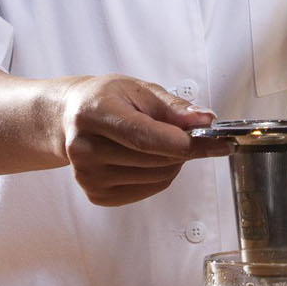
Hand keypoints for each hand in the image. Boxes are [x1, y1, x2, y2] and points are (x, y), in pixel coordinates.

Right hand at [51, 75, 229, 206]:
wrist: (71, 119)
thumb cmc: (106, 100)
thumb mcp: (139, 90)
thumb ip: (174, 107)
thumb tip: (204, 120)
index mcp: (94, 113)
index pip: (144, 137)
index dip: (183, 142)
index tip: (215, 140)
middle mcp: (84, 148)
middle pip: (155, 160)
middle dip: (186, 149)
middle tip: (196, 136)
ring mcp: (88, 176)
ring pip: (158, 177)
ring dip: (175, 162)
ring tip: (164, 143)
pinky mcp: (97, 195)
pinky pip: (150, 190)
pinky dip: (162, 175)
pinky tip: (150, 158)